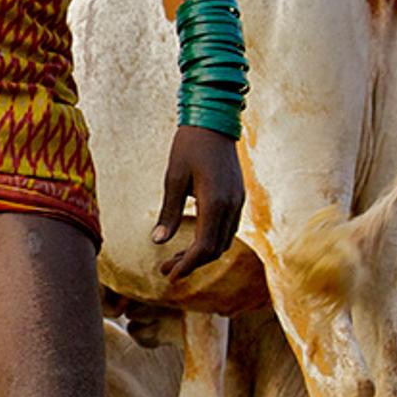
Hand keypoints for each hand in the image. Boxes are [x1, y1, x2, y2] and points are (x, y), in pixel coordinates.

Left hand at [152, 125, 243, 279]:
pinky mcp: (238, 196)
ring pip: (223, 241)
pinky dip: (210, 240)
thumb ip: (169, 212)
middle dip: (191, 263)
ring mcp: (238, 201)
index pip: (204, 248)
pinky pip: (227, 228)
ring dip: (201, 253)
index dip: (187, 265)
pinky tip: (191, 239)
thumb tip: (158, 241)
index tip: (169, 276)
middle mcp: (231, 205)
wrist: (214, 120)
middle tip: (165, 269)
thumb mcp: (173, 178)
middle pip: (214, 249)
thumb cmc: (189, 146)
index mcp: (215, 203)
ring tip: (174, 257)